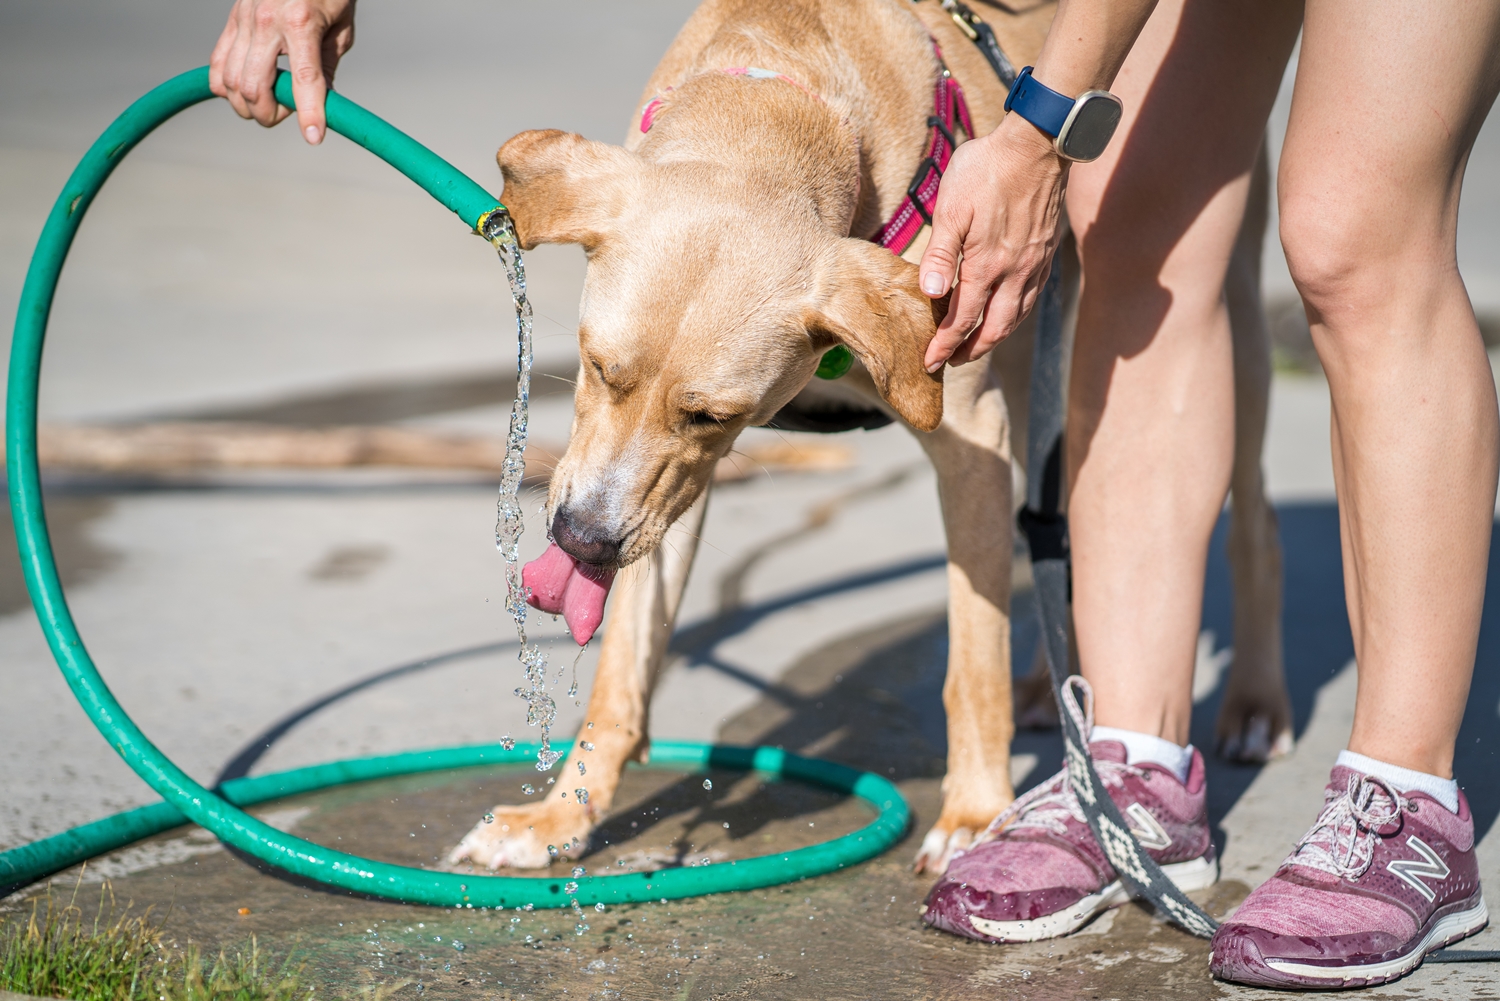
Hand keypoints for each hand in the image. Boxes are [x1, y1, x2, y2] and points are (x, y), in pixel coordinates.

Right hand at [209, 0, 356, 144]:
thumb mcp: (340, 29)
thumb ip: (328, 68)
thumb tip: (321, 104)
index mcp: (301, 22)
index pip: (304, 80)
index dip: (308, 114)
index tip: (314, 138)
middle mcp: (267, 21)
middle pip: (255, 87)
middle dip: (270, 114)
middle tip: (287, 115)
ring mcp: (243, 20)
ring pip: (230, 81)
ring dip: (247, 105)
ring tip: (269, 105)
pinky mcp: (231, 21)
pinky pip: (217, 64)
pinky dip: (226, 87)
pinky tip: (245, 92)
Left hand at [919, 114, 1068, 370]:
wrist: (1037, 144)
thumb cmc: (987, 170)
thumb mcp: (952, 207)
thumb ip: (940, 254)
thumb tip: (931, 294)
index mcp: (987, 265)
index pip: (963, 319)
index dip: (945, 344)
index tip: (930, 362)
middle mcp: (1015, 273)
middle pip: (994, 329)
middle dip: (971, 351)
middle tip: (950, 362)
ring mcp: (1034, 264)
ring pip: (1016, 317)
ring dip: (995, 338)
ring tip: (976, 345)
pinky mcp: (1045, 253)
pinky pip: (1030, 298)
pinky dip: (1015, 316)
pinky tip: (1006, 313)